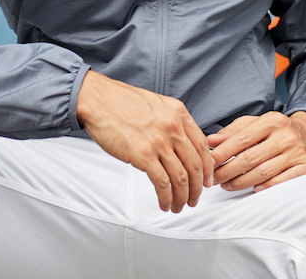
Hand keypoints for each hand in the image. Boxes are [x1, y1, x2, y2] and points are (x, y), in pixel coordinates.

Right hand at [77, 70, 213, 212]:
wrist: (97, 100)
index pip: (202, 146)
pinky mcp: (143, 155)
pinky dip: (167, 197)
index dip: (207, 168)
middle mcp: (173, 126)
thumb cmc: (120, 102)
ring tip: (179, 206)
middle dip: (198, 188)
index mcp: (178, 113)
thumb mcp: (156, 104)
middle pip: (195, 165)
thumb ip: (171, 121)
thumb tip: (182, 144)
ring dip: (183, 197)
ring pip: (182, 178)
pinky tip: (165, 203)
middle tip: (195, 199)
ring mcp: (159, 141)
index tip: (206, 180)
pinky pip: (163, 183)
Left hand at [207, 111, 305, 192]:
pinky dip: (265, 187)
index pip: (242, 138)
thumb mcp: (256, 124)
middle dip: (228, 170)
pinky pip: (282, 182)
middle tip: (214, 179)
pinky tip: (252, 189)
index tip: (209, 162)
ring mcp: (299, 153)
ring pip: (264, 172)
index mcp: (272, 121)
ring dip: (241, 182)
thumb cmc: (276, 131)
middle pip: (251, 157)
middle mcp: (286, 135)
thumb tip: (210, 141)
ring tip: (227, 185)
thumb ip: (232, 132)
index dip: (223, 152)